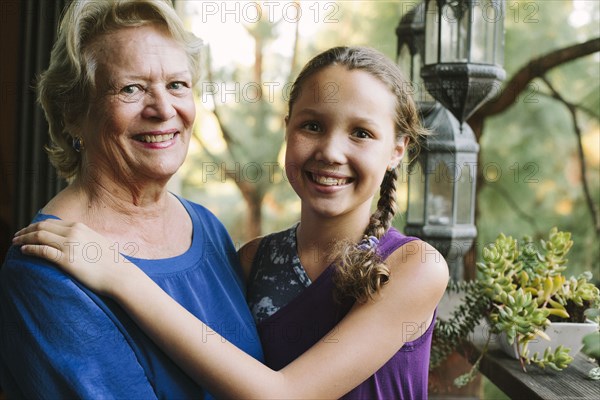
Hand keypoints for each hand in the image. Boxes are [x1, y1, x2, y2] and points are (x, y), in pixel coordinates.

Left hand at [12, 220, 129, 295]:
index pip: (52, 223)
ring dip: (24, 239)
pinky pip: (43, 251)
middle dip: (26, 230)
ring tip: (15, 242)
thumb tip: (76, 240)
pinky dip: (30, 249)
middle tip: (16, 235)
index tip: (28, 230)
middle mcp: (74, 233)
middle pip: (42, 227)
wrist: (119, 274)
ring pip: (39, 237)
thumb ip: (84, 238)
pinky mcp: (67, 260)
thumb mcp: (97, 242)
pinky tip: (23, 251)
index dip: (37, 225)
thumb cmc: (111, 262)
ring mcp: (70, 246)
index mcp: (80, 227)